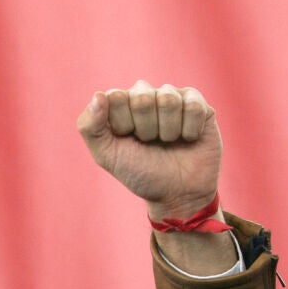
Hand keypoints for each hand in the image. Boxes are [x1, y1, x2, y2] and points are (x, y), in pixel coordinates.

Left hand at [77, 81, 221, 218]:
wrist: (177, 194)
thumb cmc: (140, 173)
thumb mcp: (107, 156)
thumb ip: (90, 127)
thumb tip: (98, 95)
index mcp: (119, 103)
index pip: (115, 97)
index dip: (123, 125)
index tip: (128, 141)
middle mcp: (145, 94)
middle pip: (142, 98)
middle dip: (146, 130)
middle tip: (149, 143)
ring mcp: (172, 96)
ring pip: (168, 100)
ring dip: (168, 132)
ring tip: (169, 142)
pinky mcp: (198, 103)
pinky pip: (193, 105)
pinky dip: (189, 130)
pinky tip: (188, 138)